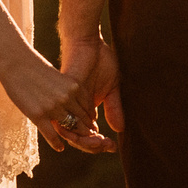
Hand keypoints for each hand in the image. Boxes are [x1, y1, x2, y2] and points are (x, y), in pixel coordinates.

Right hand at [0, 46, 109, 152]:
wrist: (16, 64)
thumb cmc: (36, 69)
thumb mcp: (59, 78)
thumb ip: (68, 91)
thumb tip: (73, 104)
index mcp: (74, 86)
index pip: (88, 107)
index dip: (91, 118)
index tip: (92, 124)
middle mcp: (66, 98)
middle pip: (82, 119)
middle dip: (87, 129)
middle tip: (90, 137)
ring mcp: (53, 108)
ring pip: (70, 127)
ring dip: (75, 136)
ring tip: (78, 141)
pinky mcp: (38, 115)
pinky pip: (52, 135)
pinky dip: (57, 143)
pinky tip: (60, 148)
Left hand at [62, 35, 123, 152]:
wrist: (88, 41)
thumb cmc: (100, 60)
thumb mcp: (112, 88)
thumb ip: (114, 107)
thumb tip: (119, 129)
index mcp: (81, 109)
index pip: (86, 134)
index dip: (98, 144)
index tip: (112, 147)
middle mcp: (72, 108)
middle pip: (77, 137)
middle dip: (93, 145)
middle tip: (108, 146)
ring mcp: (68, 101)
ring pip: (73, 130)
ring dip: (88, 139)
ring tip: (102, 141)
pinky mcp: (68, 91)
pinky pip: (71, 113)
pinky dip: (83, 124)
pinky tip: (93, 128)